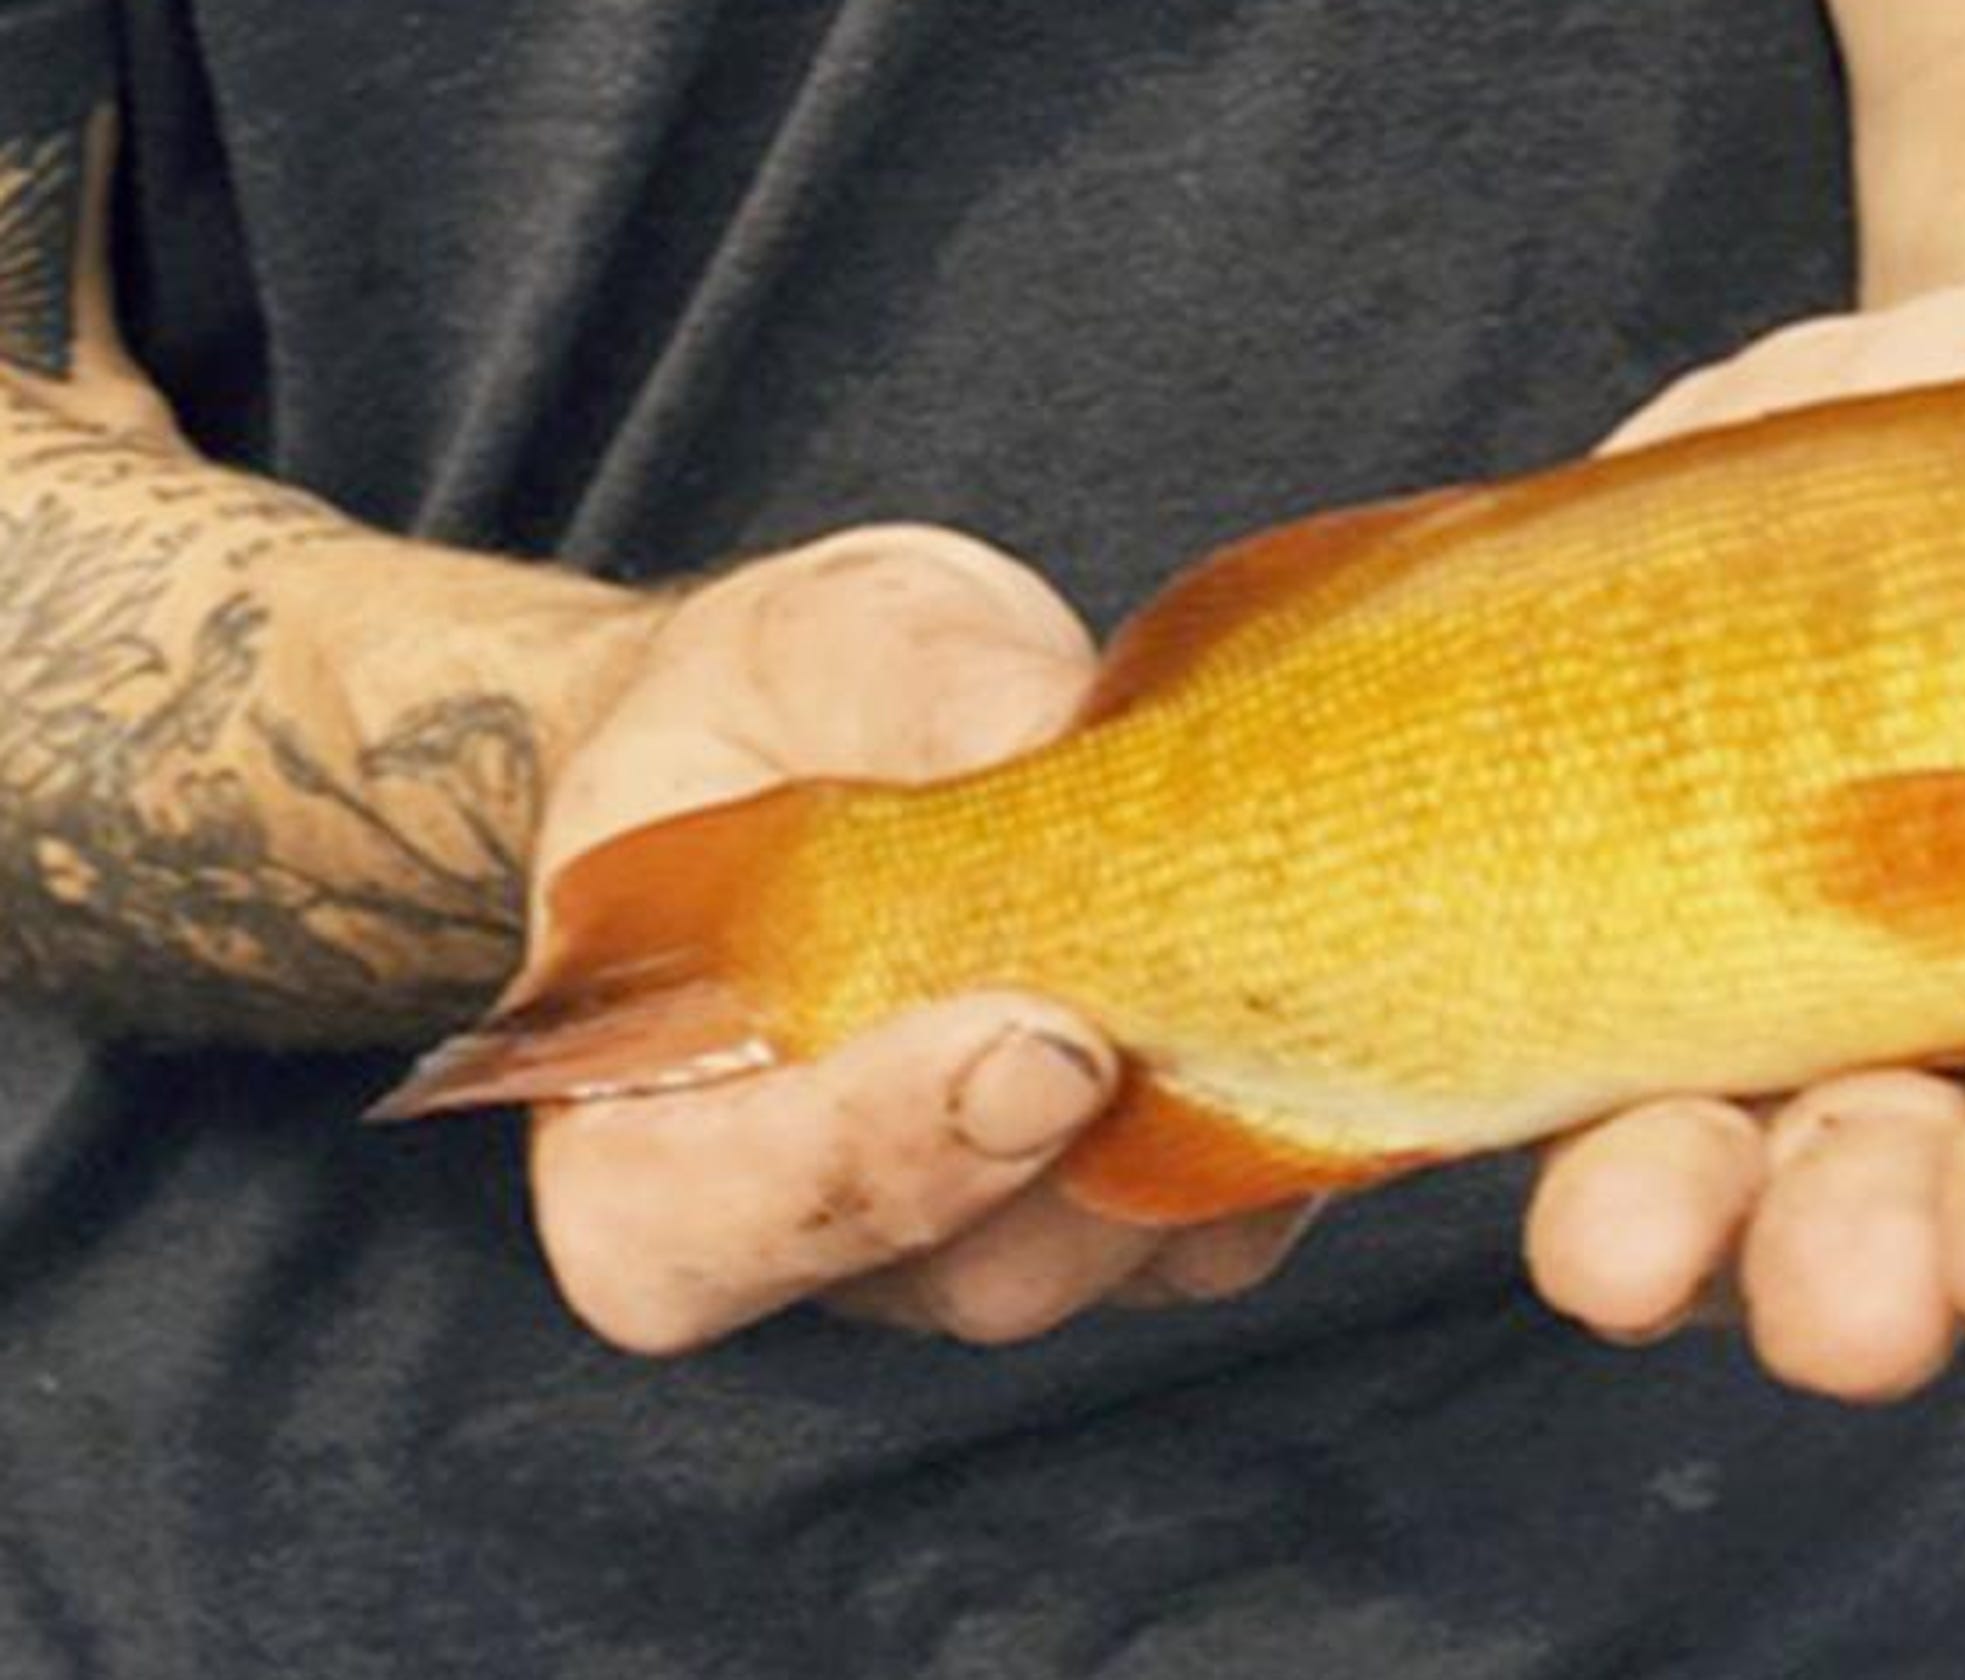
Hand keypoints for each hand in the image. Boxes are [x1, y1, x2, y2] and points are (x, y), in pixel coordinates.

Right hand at [521, 525, 1309, 1352]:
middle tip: (1140, 1026)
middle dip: (1067, 1170)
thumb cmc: (797, 706)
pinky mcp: (1127, 1218)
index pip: (695, 1227)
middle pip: (947, 1275)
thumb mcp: (824, 641)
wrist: (862, 741)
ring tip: (1247, 975)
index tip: (1022, 1046)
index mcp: (635, 1112)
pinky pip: (1216, 1237)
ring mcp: (979, 1235)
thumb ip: (916, 689)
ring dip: (1190, 1146)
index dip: (860, 1161)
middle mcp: (808, 1221)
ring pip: (1104, 1267)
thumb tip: (1060, 731)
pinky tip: (1318, 1012)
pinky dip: (1279, 1138)